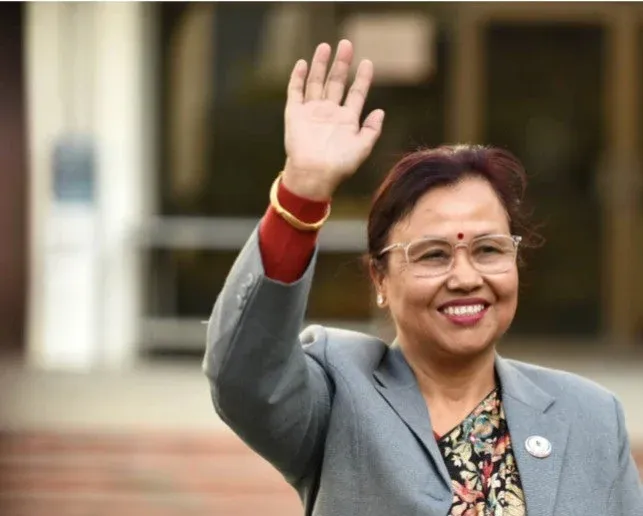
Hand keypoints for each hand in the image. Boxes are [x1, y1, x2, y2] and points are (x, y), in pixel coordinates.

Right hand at [282, 40, 384, 200]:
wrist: (314, 174)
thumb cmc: (340, 165)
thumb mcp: (362, 148)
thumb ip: (372, 129)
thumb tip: (380, 111)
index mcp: (346, 120)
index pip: (356, 93)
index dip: (362, 78)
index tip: (368, 62)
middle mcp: (329, 113)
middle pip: (336, 82)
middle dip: (341, 64)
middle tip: (346, 43)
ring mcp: (311, 112)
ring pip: (316, 83)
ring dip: (320, 65)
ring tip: (325, 46)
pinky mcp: (295, 114)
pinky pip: (295, 92)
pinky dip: (298, 78)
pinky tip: (303, 63)